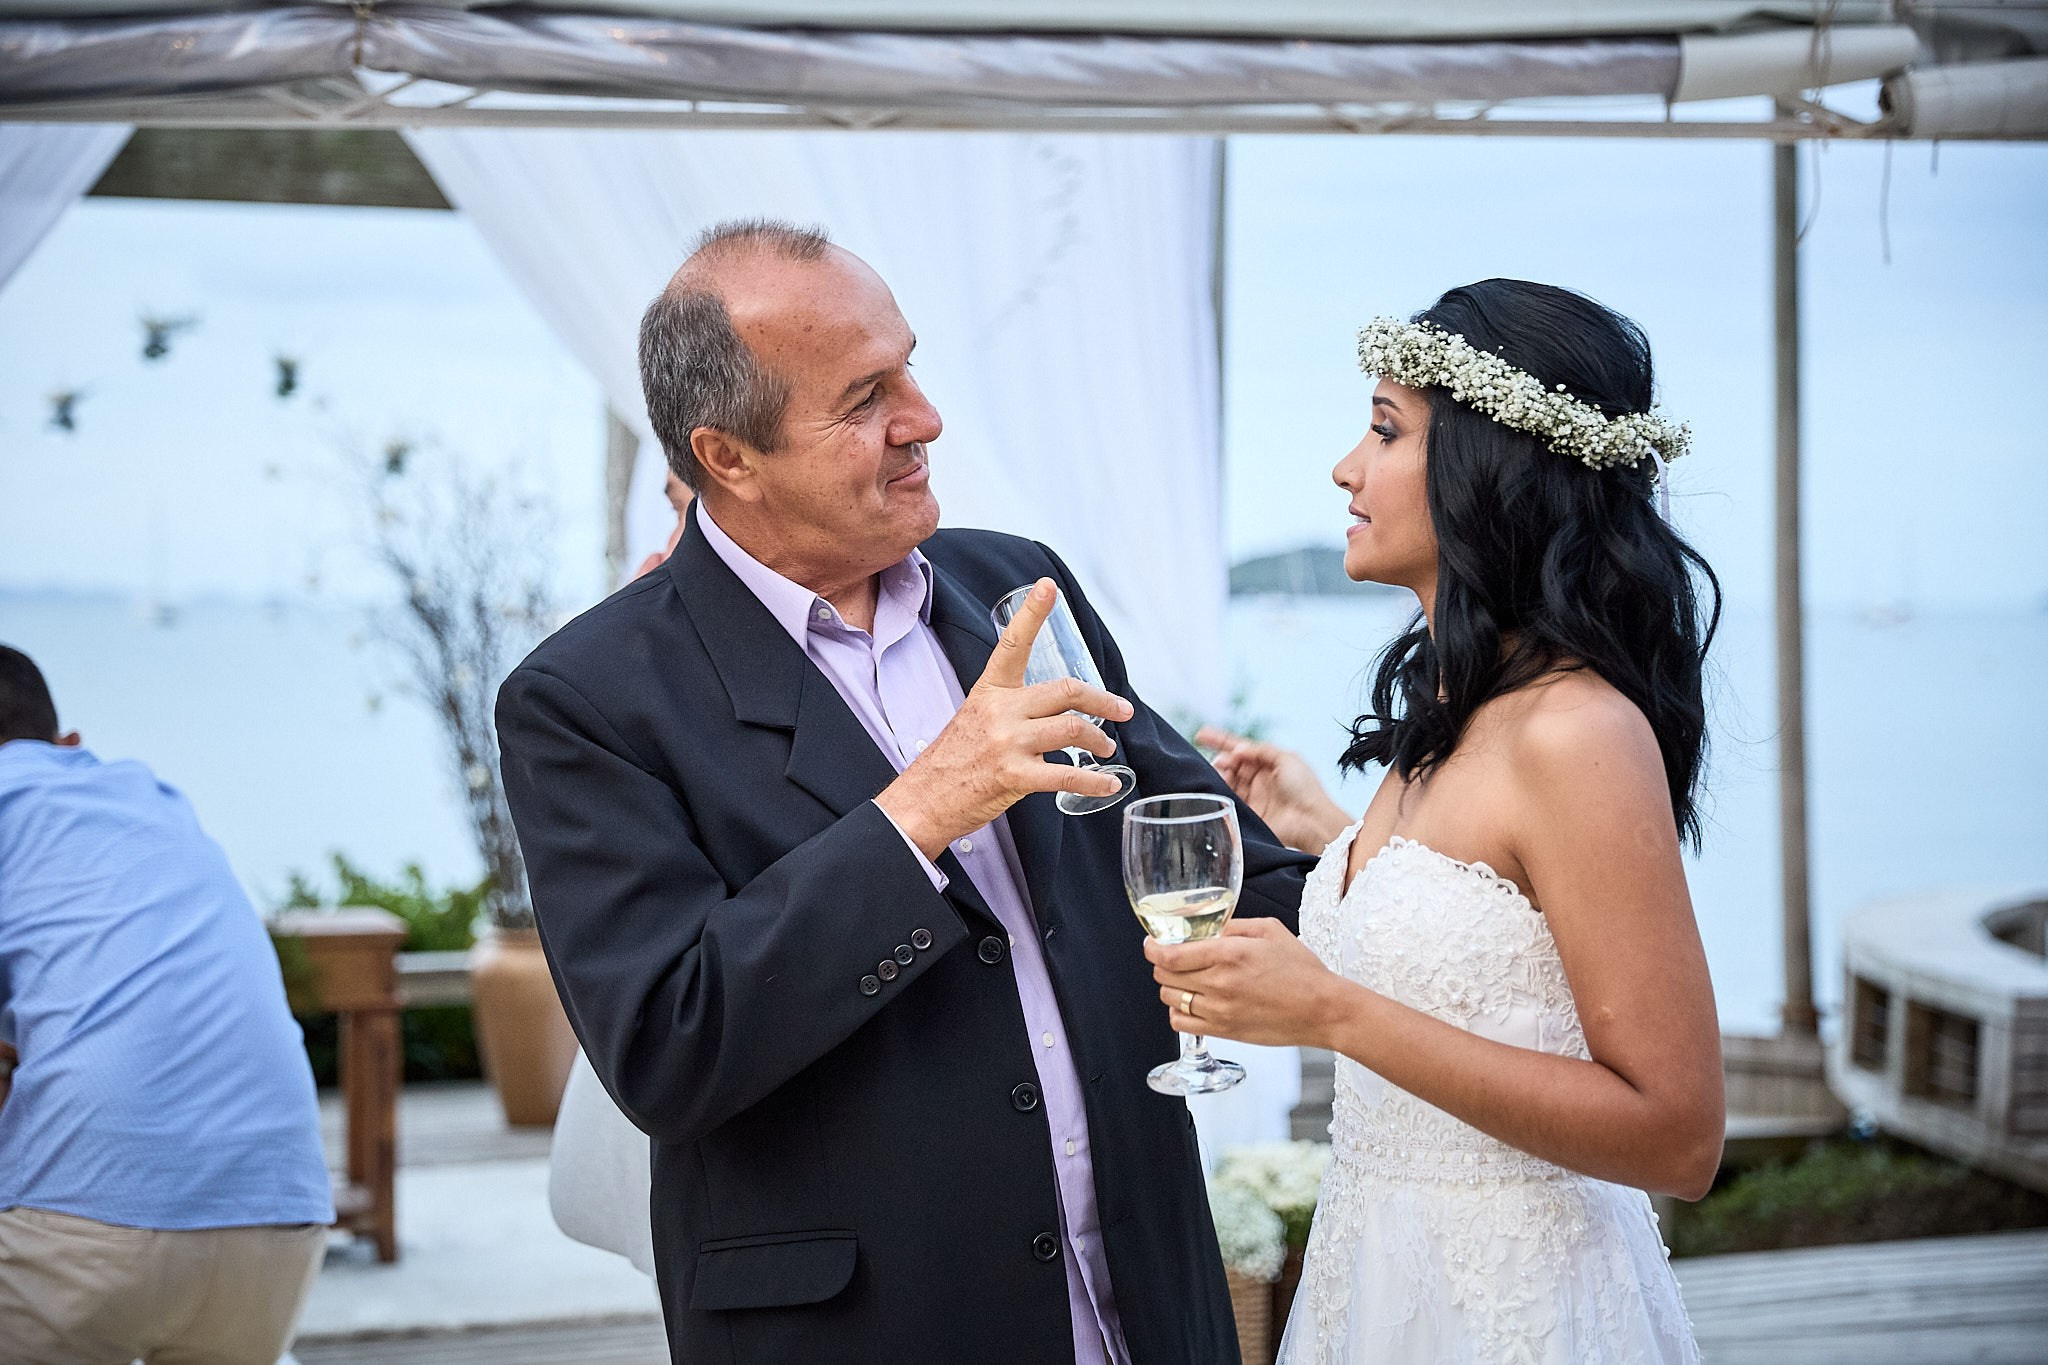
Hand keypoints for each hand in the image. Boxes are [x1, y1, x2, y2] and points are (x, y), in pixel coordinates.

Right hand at [877, 578, 1133, 856]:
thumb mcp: (976, 717)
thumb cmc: (953, 760)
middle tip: (1122, 710)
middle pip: (1066, 691)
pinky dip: (1095, 781)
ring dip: (1099, 739)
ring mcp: (1007, 743)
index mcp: (990, 690)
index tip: (1049, 587)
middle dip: (1103, 700)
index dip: (1033, 613)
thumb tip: (1054, 712)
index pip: (1014, 644)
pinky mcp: (1014, 776)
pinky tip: (1108, 783)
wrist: (922, 799)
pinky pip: (1067, 775)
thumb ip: (1011, 708)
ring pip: (1072, 729)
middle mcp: (1000, 710)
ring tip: (1106, 747)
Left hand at [1145, 918, 1346, 1048]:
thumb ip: (1232, 927)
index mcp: (1229, 954)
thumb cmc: (1302, 970)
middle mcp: (1219, 983)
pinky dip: (1178, 1011)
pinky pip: (1182, 1024)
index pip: (1169, 955)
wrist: (1322, 1010)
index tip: (1151, 943)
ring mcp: (1219, 1011)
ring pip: (1169, 999)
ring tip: (1184, 979)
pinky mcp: (1224, 1031)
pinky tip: (1191, 1002)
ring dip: (1170, 986)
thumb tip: (1206, 928)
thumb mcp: (1269, 931)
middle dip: (1162, 964)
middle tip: (1172, 958)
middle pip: (1164, 976)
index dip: (1152, 948)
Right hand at [1195, 725, 1348, 853]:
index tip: (1202, 735)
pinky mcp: (1249, 813)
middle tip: (1219, 762)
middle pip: (1232, 765)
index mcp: (1269, 763)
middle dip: (1222, 760)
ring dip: (1221, 774)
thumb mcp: (1287, 759)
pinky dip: (1221, 792)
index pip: (1241, 749)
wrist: (1311, 820)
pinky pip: (1230, 800)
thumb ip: (1261, 751)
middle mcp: (1259, 779)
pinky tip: (1219, 786)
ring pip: (1228, 781)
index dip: (1221, 741)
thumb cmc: (1305, 788)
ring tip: (1220, 772)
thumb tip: (1237, 749)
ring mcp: (1254, 796)